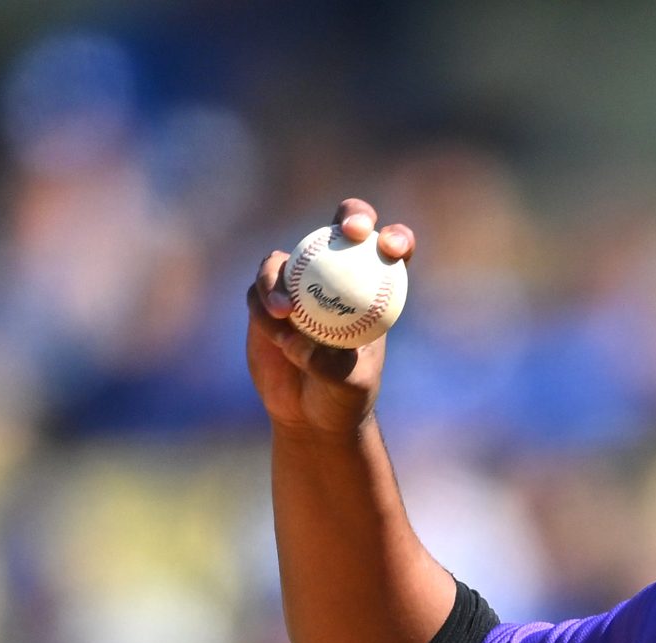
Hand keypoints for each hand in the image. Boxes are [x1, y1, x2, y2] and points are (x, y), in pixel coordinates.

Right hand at [246, 200, 414, 437]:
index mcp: (372, 292)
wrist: (310, 413)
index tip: (391, 248)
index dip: (395, 238)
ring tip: (284, 313)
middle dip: (352, 215)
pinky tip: (273, 326)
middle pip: (343, 227)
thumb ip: (331, 362)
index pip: (390, 253)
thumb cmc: (343, 398)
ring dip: (282, 278)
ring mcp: (298, 283)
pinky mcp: (264, 297)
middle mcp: (336, 276)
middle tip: (349, 231)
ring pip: (288, 259)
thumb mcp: (348, 384)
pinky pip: (260, 289)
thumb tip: (303, 339)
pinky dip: (264, 303)